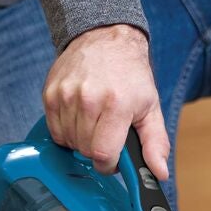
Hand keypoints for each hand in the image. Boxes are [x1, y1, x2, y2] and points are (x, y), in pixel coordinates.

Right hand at [42, 22, 169, 176]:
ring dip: (81, 140)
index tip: (113, 159)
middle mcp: (89, 99)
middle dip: (97, 150)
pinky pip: (54, 130)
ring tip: (95, 122)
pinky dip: (67, 130)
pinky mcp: (50, 93)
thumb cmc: (130, 74)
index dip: (108, 164)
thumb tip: (159, 173)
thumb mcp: (150, 107)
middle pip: (85, 149)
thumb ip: (155, 143)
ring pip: (68, 142)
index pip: (102, 154)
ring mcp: (66, 95)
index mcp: (117, 104)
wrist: (106, 38)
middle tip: (107, 134)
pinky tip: (80, 117)